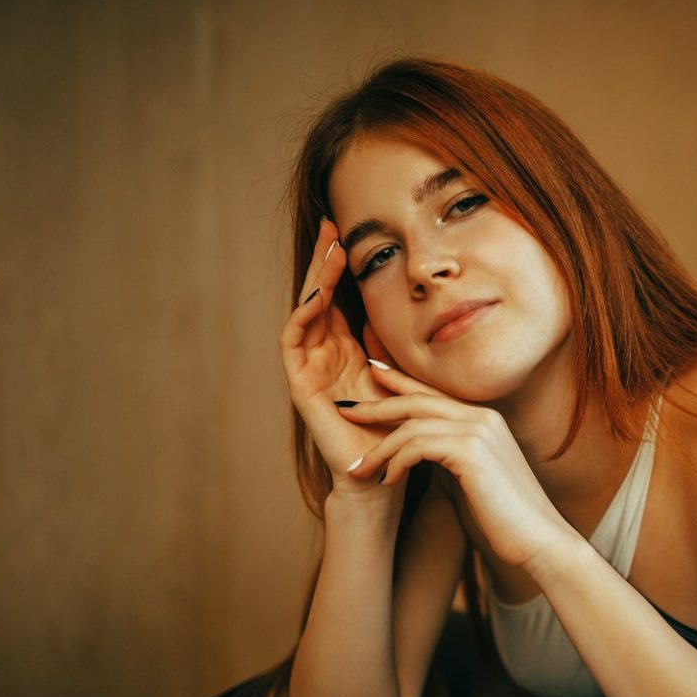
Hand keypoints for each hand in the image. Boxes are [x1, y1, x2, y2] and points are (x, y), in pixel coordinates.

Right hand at [279, 218, 400, 493]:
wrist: (384, 473)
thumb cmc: (398, 428)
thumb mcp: (403, 371)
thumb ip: (394, 339)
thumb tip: (402, 301)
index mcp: (347, 348)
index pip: (340, 295)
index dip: (342, 265)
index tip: (350, 229)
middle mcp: (325, 353)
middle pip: (319, 295)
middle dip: (325, 260)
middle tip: (332, 223)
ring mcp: (310, 367)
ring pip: (306, 311)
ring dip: (316, 280)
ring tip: (331, 250)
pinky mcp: (300, 385)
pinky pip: (293, 341)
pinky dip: (304, 315)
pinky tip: (318, 294)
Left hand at [338, 364, 576, 569]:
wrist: (539, 540)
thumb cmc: (505, 518)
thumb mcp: (472, 480)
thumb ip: (450, 459)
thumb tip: (418, 457)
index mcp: (484, 420)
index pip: (433, 393)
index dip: (399, 381)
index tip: (370, 376)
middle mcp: (482, 417)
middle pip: (416, 399)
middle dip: (375, 404)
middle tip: (344, 410)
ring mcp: (478, 431)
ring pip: (411, 424)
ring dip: (378, 448)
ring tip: (357, 469)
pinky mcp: (471, 452)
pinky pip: (417, 446)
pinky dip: (396, 462)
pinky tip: (388, 481)